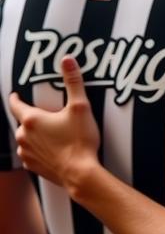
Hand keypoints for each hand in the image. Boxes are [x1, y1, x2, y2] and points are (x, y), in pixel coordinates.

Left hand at [10, 57, 101, 198]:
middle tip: (50, 115)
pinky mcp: (33, 166)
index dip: (15, 98)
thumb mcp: (80, 107)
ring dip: (36, 135)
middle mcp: (23, 136)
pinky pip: (32, 154)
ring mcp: (26, 153)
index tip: (14, 94)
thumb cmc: (79, 141)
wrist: (80, 173)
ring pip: (27, 138)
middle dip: (34, 118)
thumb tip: (67, 60)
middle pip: (24, 122)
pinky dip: (40, 149)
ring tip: (54, 133)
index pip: (16, 104)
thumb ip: (73, 82)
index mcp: (31, 120)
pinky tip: (55, 149)